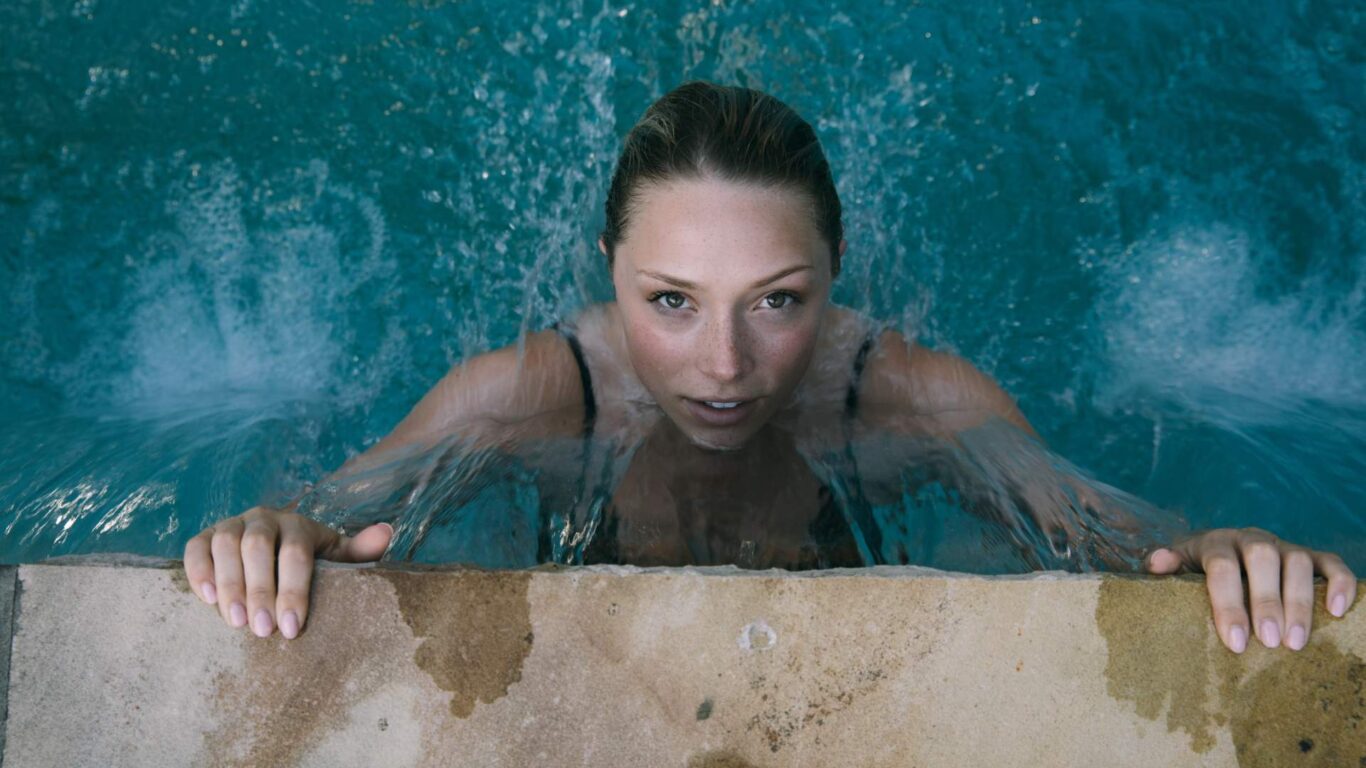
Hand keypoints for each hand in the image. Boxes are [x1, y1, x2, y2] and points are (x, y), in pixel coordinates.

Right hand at [183, 506, 393, 638]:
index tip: (291, 628)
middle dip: (260, 590)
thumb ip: (360, 551)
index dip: (294, 589)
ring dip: (230, 583)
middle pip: (258, 547)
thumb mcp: (337, 558)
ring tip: (235, 623)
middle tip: (262, 631)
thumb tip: (385, 532)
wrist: (277, 551)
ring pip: (225, 544)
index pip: (296, 552)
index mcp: (299, 524)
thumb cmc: (313, 563)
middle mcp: (265, 518)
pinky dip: (199, 571)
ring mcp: (233, 525)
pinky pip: (195, 547)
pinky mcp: (206, 537)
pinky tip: (207, 599)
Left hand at [1144, 527, 1356, 652]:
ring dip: (1300, 601)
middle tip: (1270, 642)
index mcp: (1214, 543)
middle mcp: (1250, 539)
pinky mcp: (1309, 556)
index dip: (1228, 603)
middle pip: (1262, 558)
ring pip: (1297, 561)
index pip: (1221, 566)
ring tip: (1296, 641)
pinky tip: (1337, 611)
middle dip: (1267, 601)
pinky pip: (1330, 562)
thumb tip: (1157, 563)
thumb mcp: (1175, 569)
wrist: (1216, 552)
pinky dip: (1339, 582)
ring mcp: (1282, 546)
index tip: (1236, 642)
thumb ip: (1165, 566)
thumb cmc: (1195, 572)